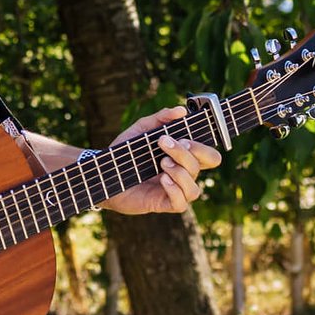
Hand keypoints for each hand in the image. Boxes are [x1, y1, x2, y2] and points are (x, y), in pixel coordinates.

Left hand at [102, 106, 222, 215]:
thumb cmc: (125, 154)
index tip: (181, 136)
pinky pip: (181, 202)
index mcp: (183, 157)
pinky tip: (162, 179)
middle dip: (191, 152)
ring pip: (195, 186)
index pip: (209, 155)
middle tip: (166, 144)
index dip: (202, 145)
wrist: (104, 174)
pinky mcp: (163, 204)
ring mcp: (175, 190)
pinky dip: (174, 189)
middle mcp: (184, 174)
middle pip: (208, 166)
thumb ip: (160, 119)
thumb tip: (181, 110)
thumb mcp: (140, 131)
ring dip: (180, 171)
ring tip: (161, 162)